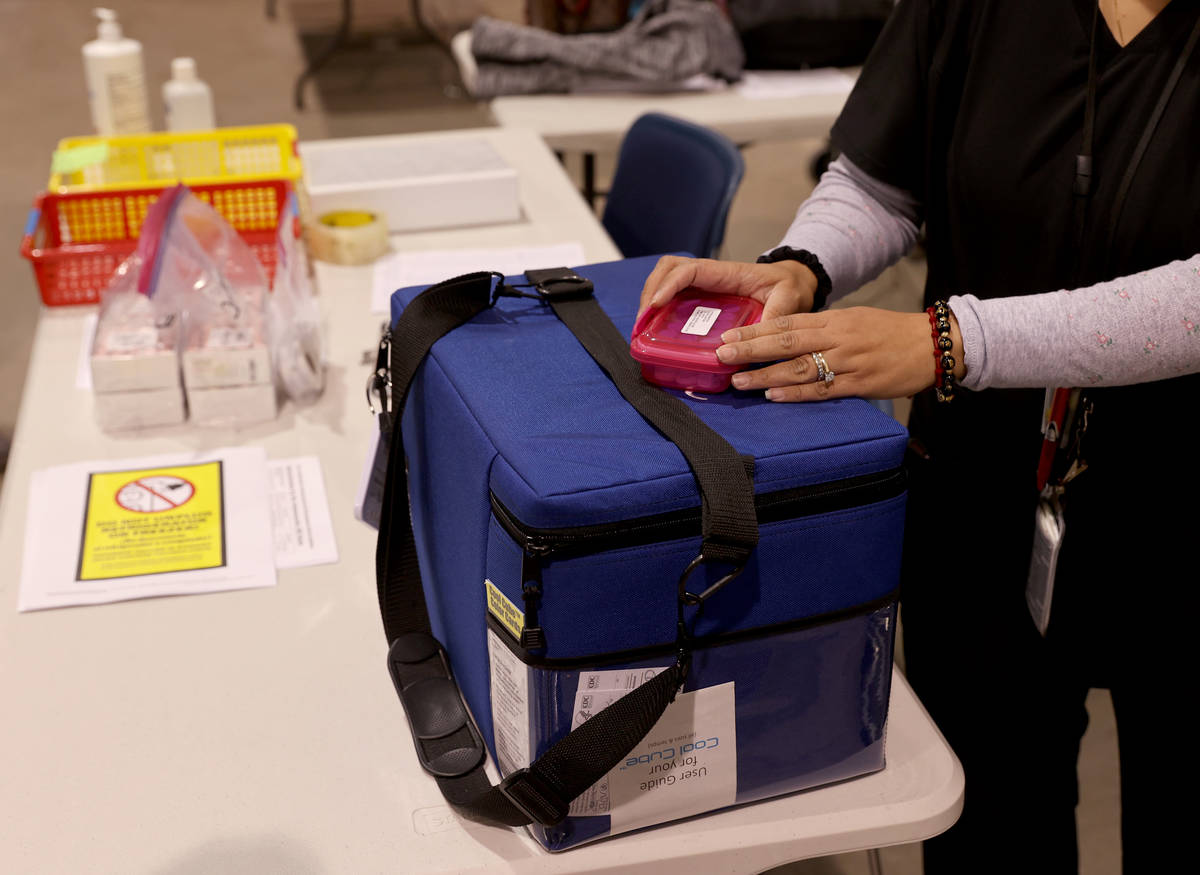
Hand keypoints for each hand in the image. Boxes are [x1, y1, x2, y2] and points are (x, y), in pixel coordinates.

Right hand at [637, 255, 818, 322]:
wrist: (793, 283)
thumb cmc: (789, 287)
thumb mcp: (789, 299)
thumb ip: (776, 316)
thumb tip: (758, 340)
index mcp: (727, 272)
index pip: (690, 269)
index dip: (669, 284)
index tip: (655, 304)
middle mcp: (710, 276)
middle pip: (668, 269)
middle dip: (649, 291)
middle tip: (642, 322)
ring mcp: (703, 287)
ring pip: (665, 280)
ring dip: (649, 299)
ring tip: (642, 328)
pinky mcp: (701, 299)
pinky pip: (672, 296)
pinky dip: (657, 309)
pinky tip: (653, 329)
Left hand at [715, 307, 965, 401]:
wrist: (933, 344)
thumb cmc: (891, 332)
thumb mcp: (854, 320)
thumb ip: (823, 328)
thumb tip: (786, 338)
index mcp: (835, 319)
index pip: (787, 322)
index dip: (755, 330)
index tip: (728, 335)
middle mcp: (838, 337)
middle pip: (786, 342)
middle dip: (750, 349)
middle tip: (722, 354)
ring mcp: (848, 361)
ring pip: (799, 367)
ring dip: (765, 375)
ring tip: (738, 381)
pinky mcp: (860, 384)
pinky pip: (822, 389)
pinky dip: (796, 393)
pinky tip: (773, 395)